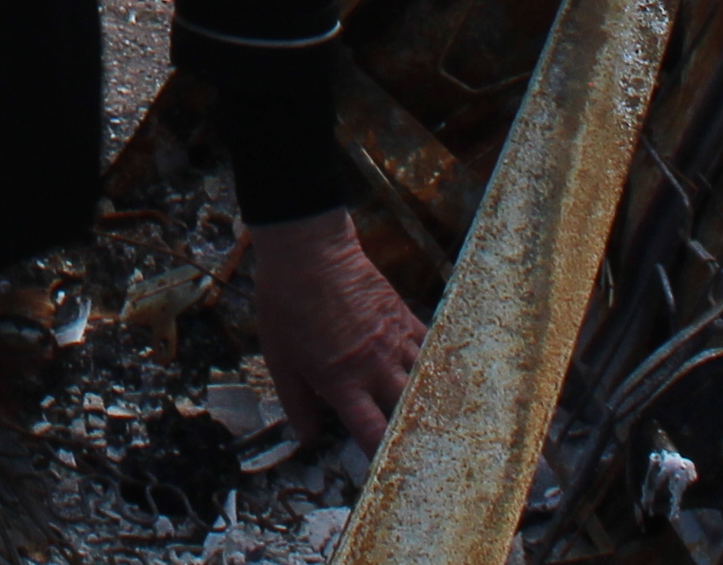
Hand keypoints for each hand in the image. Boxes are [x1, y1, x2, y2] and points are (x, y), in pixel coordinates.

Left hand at [245, 206, 424, 450]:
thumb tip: (308, 437)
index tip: (387, 472)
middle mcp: (375, 367)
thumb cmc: (286, 305)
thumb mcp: (280, 360)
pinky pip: (428, 347)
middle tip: (423, 451)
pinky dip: (434, 364)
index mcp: (342, 382)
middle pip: (409, 412)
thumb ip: (297, 403)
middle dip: (417, 435)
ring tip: (442, 422)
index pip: (373, 433)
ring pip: (426, 382)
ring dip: (431, 403)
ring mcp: (394, 341)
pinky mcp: (403, 317)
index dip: (383, 459)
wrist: (308, 251)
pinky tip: (440, 375)